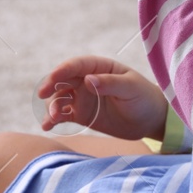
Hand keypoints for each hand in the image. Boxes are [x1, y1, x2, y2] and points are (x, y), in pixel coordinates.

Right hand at [37, 55, 168, 141]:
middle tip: (42, 94)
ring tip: (53, 118)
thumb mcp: (130, 88)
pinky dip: (53, 120)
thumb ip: (110, 83)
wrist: (150, 120)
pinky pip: (63, 115)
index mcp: (99, 68)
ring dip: (53, 106)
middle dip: (50, 86)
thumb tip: (88, 80)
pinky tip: (47, 126)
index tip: (53, 78)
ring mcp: (82, 98)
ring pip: (60, 99)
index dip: (63, 70)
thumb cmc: (144, 98)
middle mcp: (86, 81)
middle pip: (63, 81)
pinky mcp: (81, 115)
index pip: (77, 65)